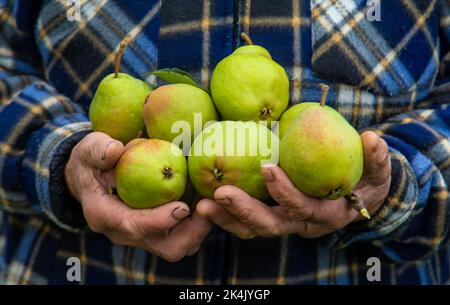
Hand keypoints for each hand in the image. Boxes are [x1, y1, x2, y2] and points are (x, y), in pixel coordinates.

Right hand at [65, 132, 211, 261]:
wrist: (91, 177)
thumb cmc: (91, 161)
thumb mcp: (89, 150)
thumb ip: (98, 150)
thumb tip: (115, 150)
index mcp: (104, 215)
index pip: (132, 226)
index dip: (158, 220)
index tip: (182, 207)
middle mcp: (124, 233)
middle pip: (164, 247)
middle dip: (191, 232)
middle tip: (209, 207)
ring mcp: (142, 235)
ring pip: (178, 246)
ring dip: (199, 229)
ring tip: (212, 202)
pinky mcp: (156, 232)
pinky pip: (182, 237)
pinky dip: (198, 223)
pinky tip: (206, 200)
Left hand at [197, 131, 390, 238]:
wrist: (357, 198)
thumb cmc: (365, 181)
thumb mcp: (377, 171)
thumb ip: (376, 159)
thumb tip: (373, 139)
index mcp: (326, 214)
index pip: (303, 208)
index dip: (286, 192)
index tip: (268, 167)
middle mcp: (302, 225)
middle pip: (271, 225)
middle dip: (245, 211)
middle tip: (219, 193)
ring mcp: (285, 223)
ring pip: (253, 228)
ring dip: (227, 218)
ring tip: (203, 204)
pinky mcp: (272, 217)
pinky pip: (246, 222)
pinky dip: (226, 216)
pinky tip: (206, 201)